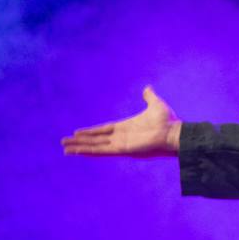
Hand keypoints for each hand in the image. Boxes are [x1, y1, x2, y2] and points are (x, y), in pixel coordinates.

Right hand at [61, 85, 181, 157]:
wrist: (173, 131)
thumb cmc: (166, 120)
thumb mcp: (155, 104)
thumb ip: (149, 97)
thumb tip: (147, 88)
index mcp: (125, 127)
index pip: (103, 130)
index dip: (90, 132)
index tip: (77, 132)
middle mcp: (120, 137)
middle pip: (95, 140)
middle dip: (80, 141)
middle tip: (64, 143)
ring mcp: (120, 144)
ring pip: (95, 146)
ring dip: (80, 147)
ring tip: (65, 149)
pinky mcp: (122, 149)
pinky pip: (102, 150)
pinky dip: (89, 151)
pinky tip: (78, 151)